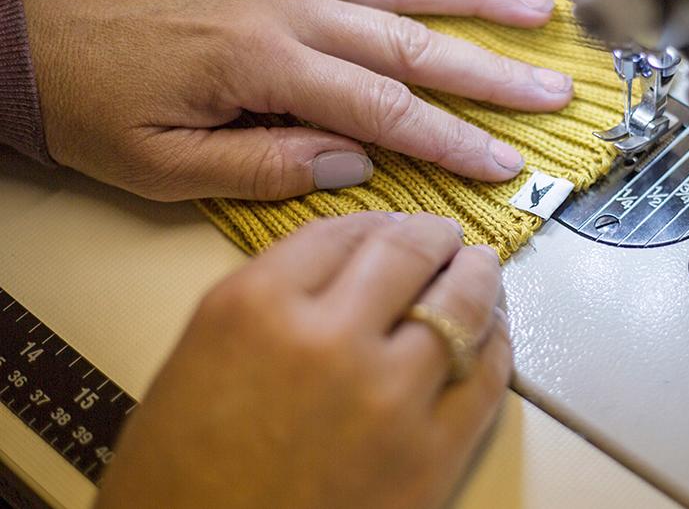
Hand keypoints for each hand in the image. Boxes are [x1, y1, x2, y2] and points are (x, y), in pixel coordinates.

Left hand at [22, 0, 572, 200]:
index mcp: (263, 64)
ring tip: (534, 9)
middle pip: (411, 42)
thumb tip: (357, 164)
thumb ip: (269, 165)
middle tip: (550, 88)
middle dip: (490, 72)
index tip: (504, 160)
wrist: (36, 40)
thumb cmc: (95, 108)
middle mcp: (286, 6)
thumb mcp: (170, 167)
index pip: (384, 111)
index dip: (452, 140)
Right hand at [96, 212, 511, 508]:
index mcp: (253, 308)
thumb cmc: (181, 481)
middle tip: (444, 235)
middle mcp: (325, 339)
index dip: (374, 220)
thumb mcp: (200, 358)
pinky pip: (485, 378)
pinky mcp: (430, 456)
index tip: (388, 221)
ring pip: (460, 305)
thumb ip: (271, 298)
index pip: (338, 232)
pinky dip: (495, 345)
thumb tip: (342, 267)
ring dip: (478, 277)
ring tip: (481, 268)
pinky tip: (492, 333)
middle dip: (432, 236)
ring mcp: (386, 396)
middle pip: (406, 253)